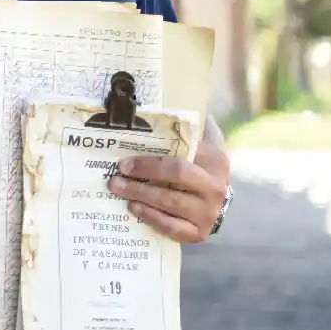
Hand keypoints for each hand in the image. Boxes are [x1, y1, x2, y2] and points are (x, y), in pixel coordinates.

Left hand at [108, 123, 230, 242]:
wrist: (216, 197)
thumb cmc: (200, 163)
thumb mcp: (202, 140)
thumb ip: (191, 123)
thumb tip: (172, 96)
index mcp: (215, 160)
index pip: (178, 161)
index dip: (148, 162)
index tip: (124, 161)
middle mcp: (216, 187)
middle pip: (174, 180)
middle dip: (141, 178)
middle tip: (114, 176)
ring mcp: (209, 212)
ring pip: (170, 204)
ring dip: (140, 196)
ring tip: (117, 189)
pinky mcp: (200, 233)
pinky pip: (173, 228)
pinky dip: (152, 219)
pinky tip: (134, 209)